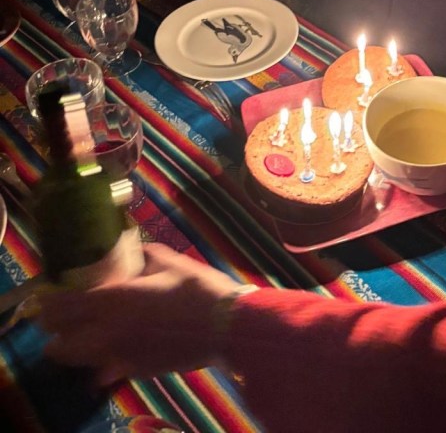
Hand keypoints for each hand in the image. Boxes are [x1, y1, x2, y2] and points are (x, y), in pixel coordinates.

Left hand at [39, 244, 241, 384]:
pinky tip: (112, 349)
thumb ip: (144, 255)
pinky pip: (106, 369)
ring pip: (80, 362)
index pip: (65, 308)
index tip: (45, 298)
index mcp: (114, 300)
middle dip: (54, 333)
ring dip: (73, 349)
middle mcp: (109, 333)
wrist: (225, 327)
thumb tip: (133, 250)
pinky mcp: (137, 369)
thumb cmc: (197, 288)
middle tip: (57, 319)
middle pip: (61, 345)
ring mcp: (121, 356)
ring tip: (79, 336)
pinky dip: (102, 361)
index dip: (49, 305)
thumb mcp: (169, 261)